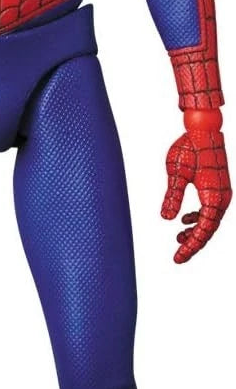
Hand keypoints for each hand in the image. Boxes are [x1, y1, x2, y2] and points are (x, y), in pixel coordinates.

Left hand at [161, 110, 230, 262]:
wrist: (204, 130)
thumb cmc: (190, 148)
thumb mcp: (176, 173)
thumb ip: (172, 196)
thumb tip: (166, 218)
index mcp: (213, 198)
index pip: (203, 231)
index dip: (191, 247)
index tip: (177, 257)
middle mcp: (221, 198)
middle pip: (209, 230)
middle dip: (193, 243)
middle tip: (177, 255)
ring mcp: (222, 193)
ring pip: (210, 221)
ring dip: (196, 231)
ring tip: (179, 237)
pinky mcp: (218, 188)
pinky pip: (210, 210)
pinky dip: (198, 218)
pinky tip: (184, 220)